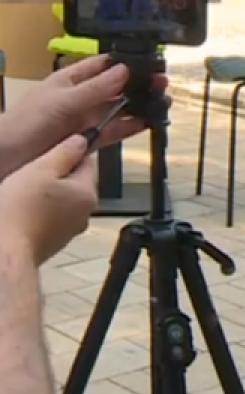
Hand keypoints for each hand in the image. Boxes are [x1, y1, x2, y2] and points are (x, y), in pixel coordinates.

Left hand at [0, 55, 166, 175]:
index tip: (150, 62)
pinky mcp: (88, 140)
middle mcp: (81, 97)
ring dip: (138, 106)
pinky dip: (130, 127)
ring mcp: (84, 119)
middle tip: (162, 83)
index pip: (103, 65)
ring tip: (162, 103)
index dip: (126, 62)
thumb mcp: (64, 100)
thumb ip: (96, 88)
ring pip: (117, 109)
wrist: (8, 158)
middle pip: (115, 87)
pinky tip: (147, 123)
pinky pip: (113, 131)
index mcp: (71, 80)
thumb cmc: (28, 122)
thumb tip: (125, 70)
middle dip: (138, 85)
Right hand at [0, 136, 97, 265]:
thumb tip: (81, 141)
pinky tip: (17, 213)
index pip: (88, 163)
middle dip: (53, 177)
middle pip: (73, 184)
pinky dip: (35, 214)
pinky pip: (46, 220)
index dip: (69, 154)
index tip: (49, 153)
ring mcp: (66, 232)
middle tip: (29, 174)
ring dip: (43, 196)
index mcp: (87, 194)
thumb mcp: (41, 170)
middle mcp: (83, 215)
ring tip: (19, 194)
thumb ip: (64, 153)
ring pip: (59, 203)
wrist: (2, 253)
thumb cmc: (19, 211)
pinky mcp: (49, 244)